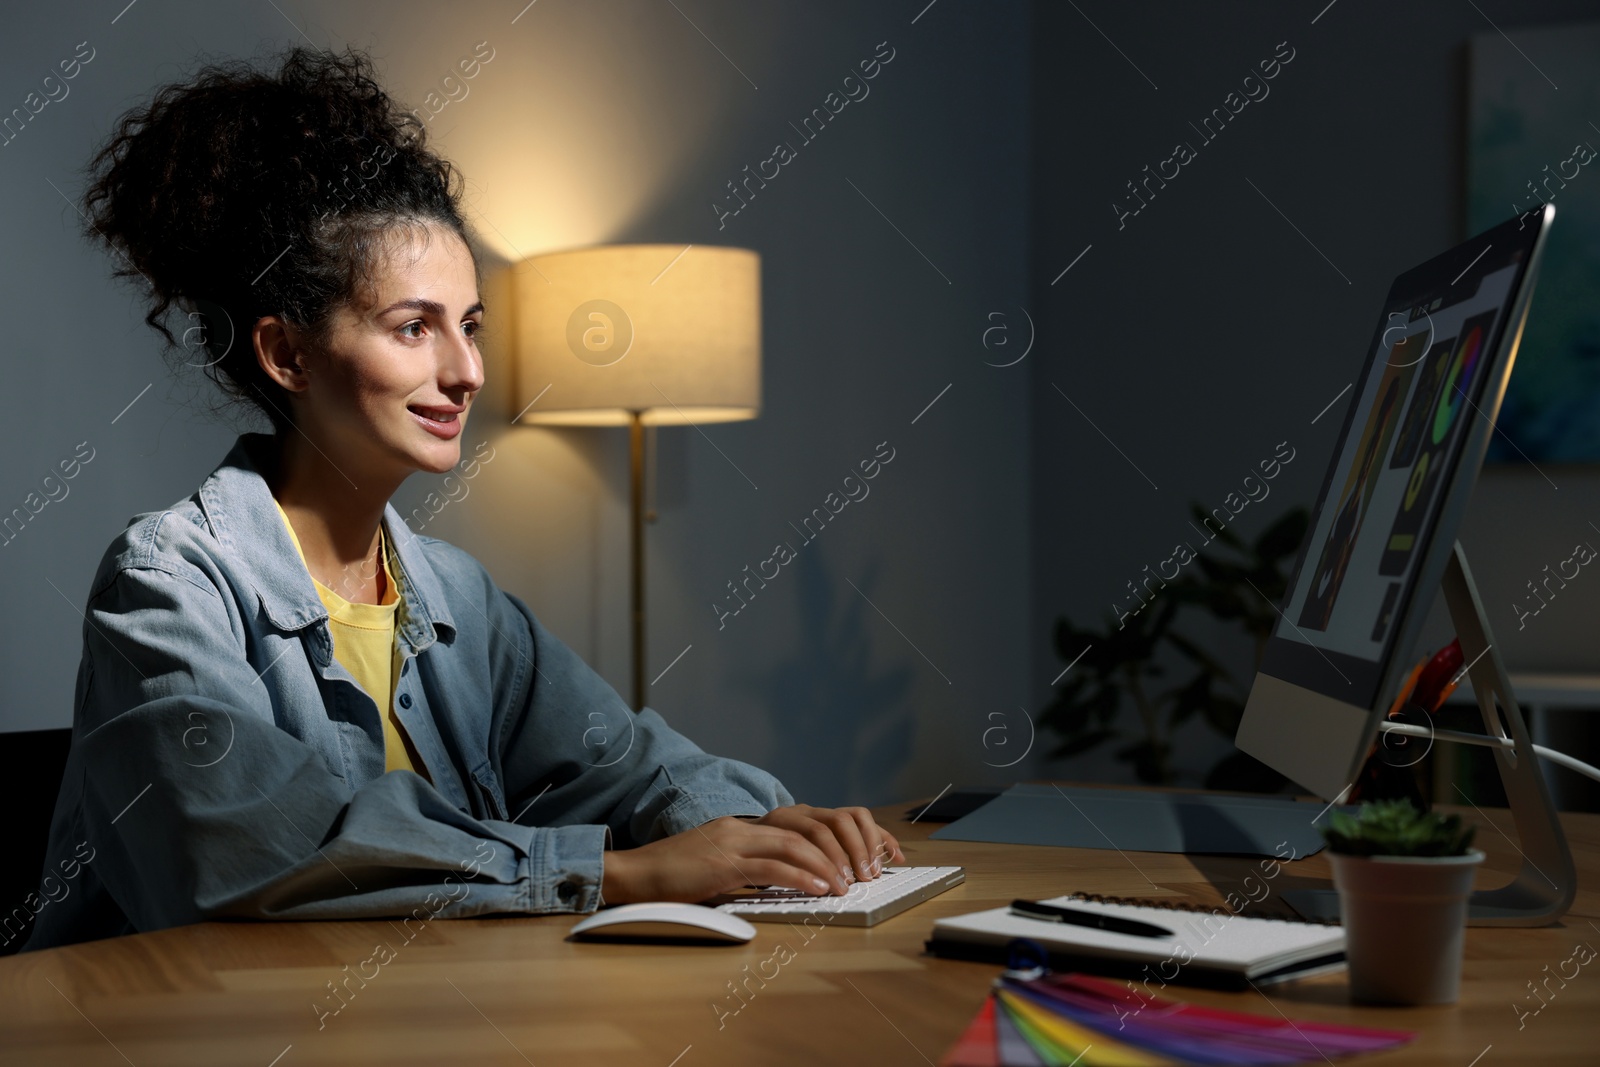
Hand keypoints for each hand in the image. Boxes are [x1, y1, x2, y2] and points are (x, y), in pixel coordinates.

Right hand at [599, 805, 904, 904]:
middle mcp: (739, 828)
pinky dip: (801, 877)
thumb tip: (775, 882)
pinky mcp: (724, 864)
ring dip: (824, 866)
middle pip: (801, 830)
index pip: (793, 827)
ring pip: (792, 845)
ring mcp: (732, 843)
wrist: (633, 875)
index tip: (844, 860)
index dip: (824, 841)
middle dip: (833, 851)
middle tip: (854, 873)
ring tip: (843, 884)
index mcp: (739, 827)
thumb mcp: (714, 865)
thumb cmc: (670, 877)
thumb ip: (743, 867)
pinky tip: (819, 888)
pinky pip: (772, 868)